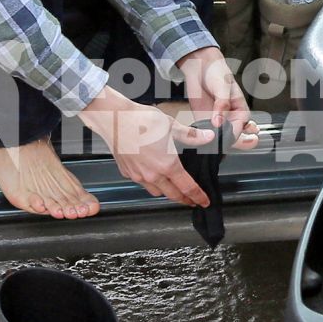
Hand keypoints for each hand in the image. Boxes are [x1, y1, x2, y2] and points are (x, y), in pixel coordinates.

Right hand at [78, 88, 214, 206]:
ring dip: (166, 193)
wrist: (113, 119)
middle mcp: (153, 175)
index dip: (198, 196)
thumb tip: (209, 137)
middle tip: (191, 201)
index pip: (187, 187)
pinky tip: (152, 175)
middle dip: (184, 199)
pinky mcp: (127, 172)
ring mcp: (138, 175)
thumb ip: (191, 135)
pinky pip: (141, 183)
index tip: (203, 202)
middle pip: (172, 195)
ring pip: (156, 191)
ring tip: (172, 189)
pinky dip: (149, 183)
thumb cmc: (140, 120)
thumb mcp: (171, 125)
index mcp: (168, 165)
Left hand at [178, 45, 260, 150]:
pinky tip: (200, 141)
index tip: (224, 139)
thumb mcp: (222, 87)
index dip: (232, 135)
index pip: (239, 128)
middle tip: (219, 147)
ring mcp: (217, 120)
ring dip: (214, 143)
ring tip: (209, 147)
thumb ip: (221, 105)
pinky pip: (206, 132)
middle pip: (232, 136)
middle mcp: (230, 118)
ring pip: (219, 137)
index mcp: (241, 110)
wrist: (200, 66)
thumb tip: (218, 122)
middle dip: (227, 143)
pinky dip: (204, 138)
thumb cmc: (217, 72)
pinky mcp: (204, 120)